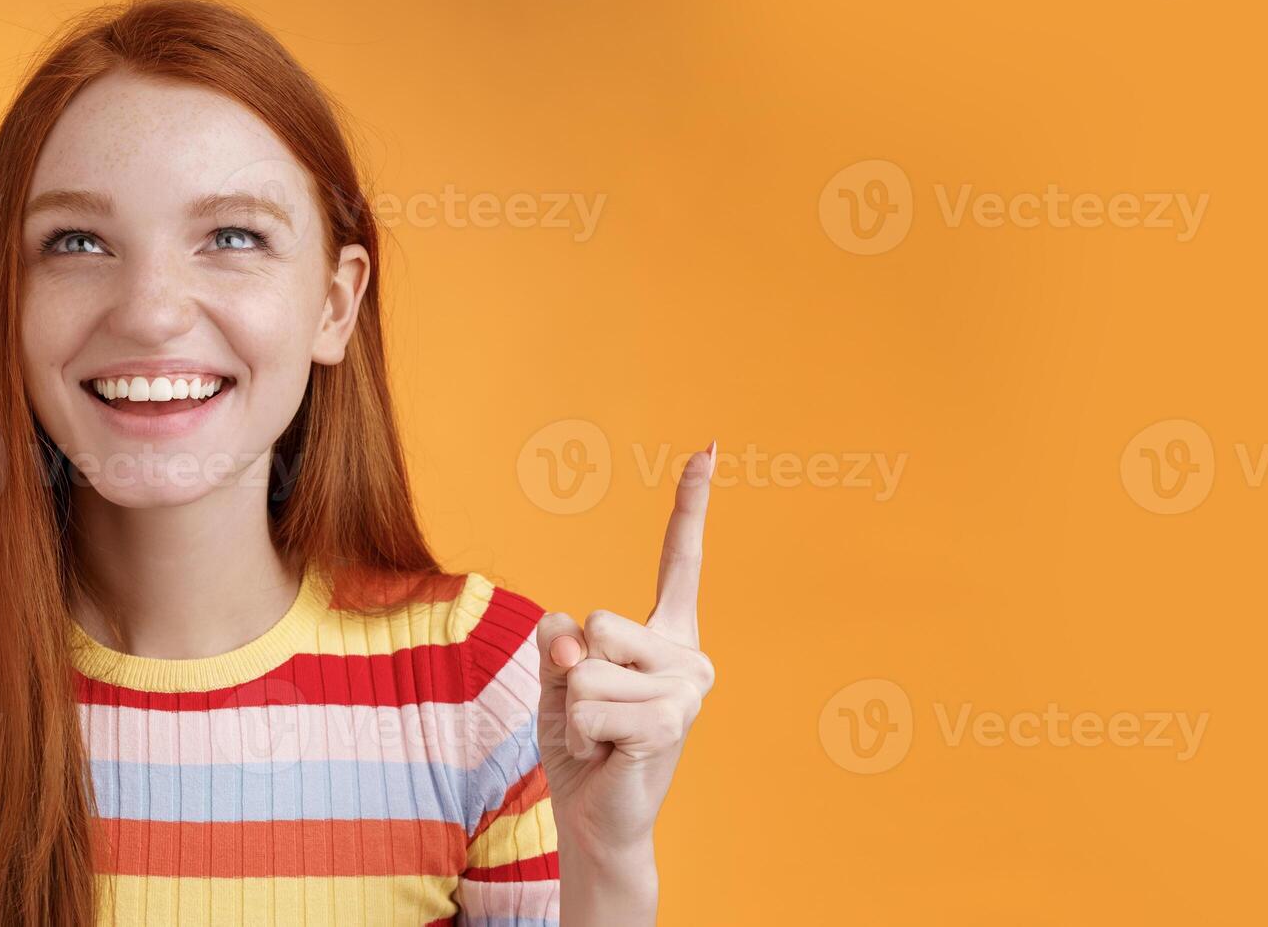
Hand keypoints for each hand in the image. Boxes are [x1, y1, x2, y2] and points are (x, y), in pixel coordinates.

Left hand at [535, 442, 717, 855]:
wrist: (596, 818)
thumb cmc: (582, 744)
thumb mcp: (557, 677)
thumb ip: (559, 641)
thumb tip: (572, 640)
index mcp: (666, 635)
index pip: (680, 560)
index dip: (692, 504)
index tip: (710, 448)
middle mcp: (689, 655)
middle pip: (597, 623)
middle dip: (572, 673)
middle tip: (595, 716)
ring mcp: (687, 690)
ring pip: (585, 669)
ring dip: (573, 712)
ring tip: (601, 739)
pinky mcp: (670, 723)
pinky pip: (586, 705)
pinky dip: (578, 735)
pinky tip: (606, 755)